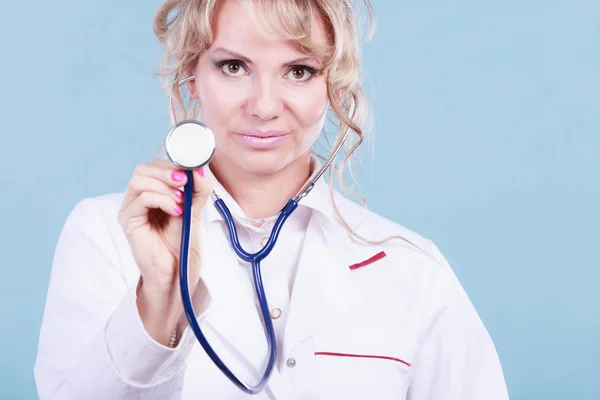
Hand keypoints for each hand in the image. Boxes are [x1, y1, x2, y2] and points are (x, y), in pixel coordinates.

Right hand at [118, 160, 211, 343]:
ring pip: (140, 180)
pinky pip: (141, 199)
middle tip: (185, 181)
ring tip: (182, 201)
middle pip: (142, 169)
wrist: (178, 271)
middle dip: (166, 171)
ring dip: (165, 186)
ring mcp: (130, 210)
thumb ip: (198, 189)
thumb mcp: (195, 209)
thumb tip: (200, 169)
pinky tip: (176, 211)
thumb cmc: (182, 243)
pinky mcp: (129, 221)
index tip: (191, 171)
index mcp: (150, 193)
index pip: (154, 167)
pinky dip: (161, 199)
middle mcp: (136, 199)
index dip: (171, 164)